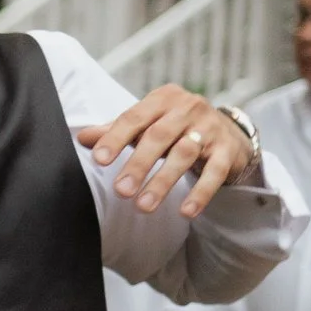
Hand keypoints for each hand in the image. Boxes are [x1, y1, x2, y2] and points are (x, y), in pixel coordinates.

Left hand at [77, 86, 255, 217]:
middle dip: (138, 165)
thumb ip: (117, 130)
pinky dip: (200, 193)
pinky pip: (214, 172)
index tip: (99, 160)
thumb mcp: (148, 124)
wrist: (228, 131)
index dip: (115, 138)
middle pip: (159, 136)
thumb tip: (82, 138)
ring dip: (162, 181)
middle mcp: (188, 108)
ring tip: (143, 206)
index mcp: (163, 98)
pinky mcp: (227, 150)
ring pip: (184, 154)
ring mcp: (210, 128)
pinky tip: (186, 212)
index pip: (134, 117)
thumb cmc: (176, 128)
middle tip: (121, 191)